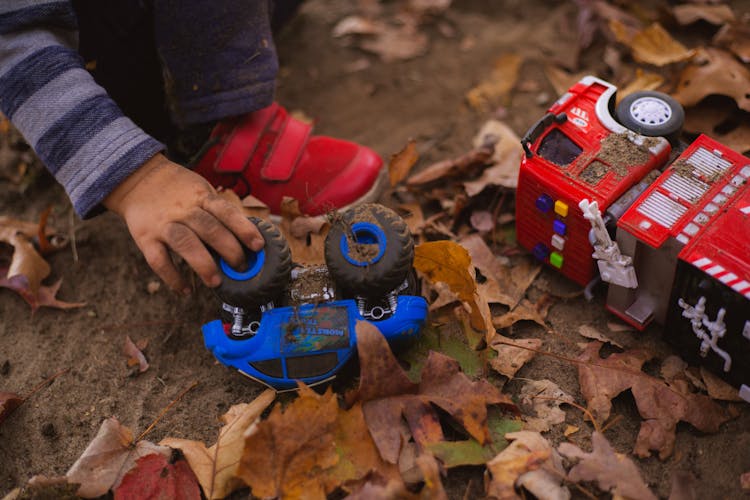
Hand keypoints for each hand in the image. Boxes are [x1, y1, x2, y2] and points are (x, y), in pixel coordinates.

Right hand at [104, 153, 263, 293]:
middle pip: (209, 229)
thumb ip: (220, 212)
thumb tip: (248, 238)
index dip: (244, 228)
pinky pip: (158, 260)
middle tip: (241, 267)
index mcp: (201, 197)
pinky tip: (185, 290)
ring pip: (185, 243)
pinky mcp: (145, 237)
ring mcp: (163, 223)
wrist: (139, 179)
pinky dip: (172, 277)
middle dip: (229, 250)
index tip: (258, 245)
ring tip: (216, 282)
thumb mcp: (201, 190)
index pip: (226, 212)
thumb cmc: (180, 190)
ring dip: (203, 264)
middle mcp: (182, 209)